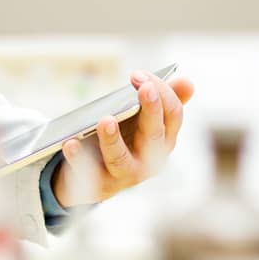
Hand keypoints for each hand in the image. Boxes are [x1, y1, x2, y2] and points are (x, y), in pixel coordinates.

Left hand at [52, 70, 192, 208]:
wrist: (97, 174)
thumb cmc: (127, 138)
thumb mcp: (144, 118)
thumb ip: (164, 100)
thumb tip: (187, 82)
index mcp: (164, 139)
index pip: (172, 115)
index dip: (161, 92)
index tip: (140, 75)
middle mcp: (149, 160)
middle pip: (154, 136)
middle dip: (151, 110)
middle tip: (144, 88)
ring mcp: (124, 175)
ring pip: (121, 161)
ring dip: (113, 141)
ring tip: (105, 120)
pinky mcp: (98, 185)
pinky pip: (88, 175)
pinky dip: (79, 160)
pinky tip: (71, 143)